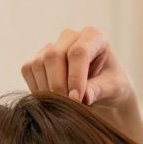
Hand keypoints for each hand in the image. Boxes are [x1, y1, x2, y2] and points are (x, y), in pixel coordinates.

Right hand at [21, 26, 135, 114]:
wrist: (100, 92)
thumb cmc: (111, 86)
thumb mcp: (114, 89)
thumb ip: (100, 90)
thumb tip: (83, 97)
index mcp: (94, 36)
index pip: (79, 52)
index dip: (75, 77)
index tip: (77, 100)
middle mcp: (70, 36)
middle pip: (54, 55)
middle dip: (58, 84)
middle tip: (66, 106)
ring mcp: (51, 46)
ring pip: (38, 63)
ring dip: (46, 89)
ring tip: (61, 106)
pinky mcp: (37, 59)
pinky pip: (28, 70)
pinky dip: (36, 88)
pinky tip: (50, 100)